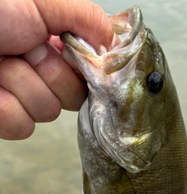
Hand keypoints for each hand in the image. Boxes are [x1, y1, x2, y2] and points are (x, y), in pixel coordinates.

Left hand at [0, 0, 113, 139]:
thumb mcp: (41, 0)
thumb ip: (84, 17)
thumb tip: (114, 41)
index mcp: (54, 44)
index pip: (90, 71)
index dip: (86, 68)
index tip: (70, 55)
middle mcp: (42, 72)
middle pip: (74, 96)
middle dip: (49, 73)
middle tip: (24, 50)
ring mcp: (23, 98)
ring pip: (48, 112)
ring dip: (21, 84)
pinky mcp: (5, 120)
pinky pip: (24, 127)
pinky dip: (5, 107)